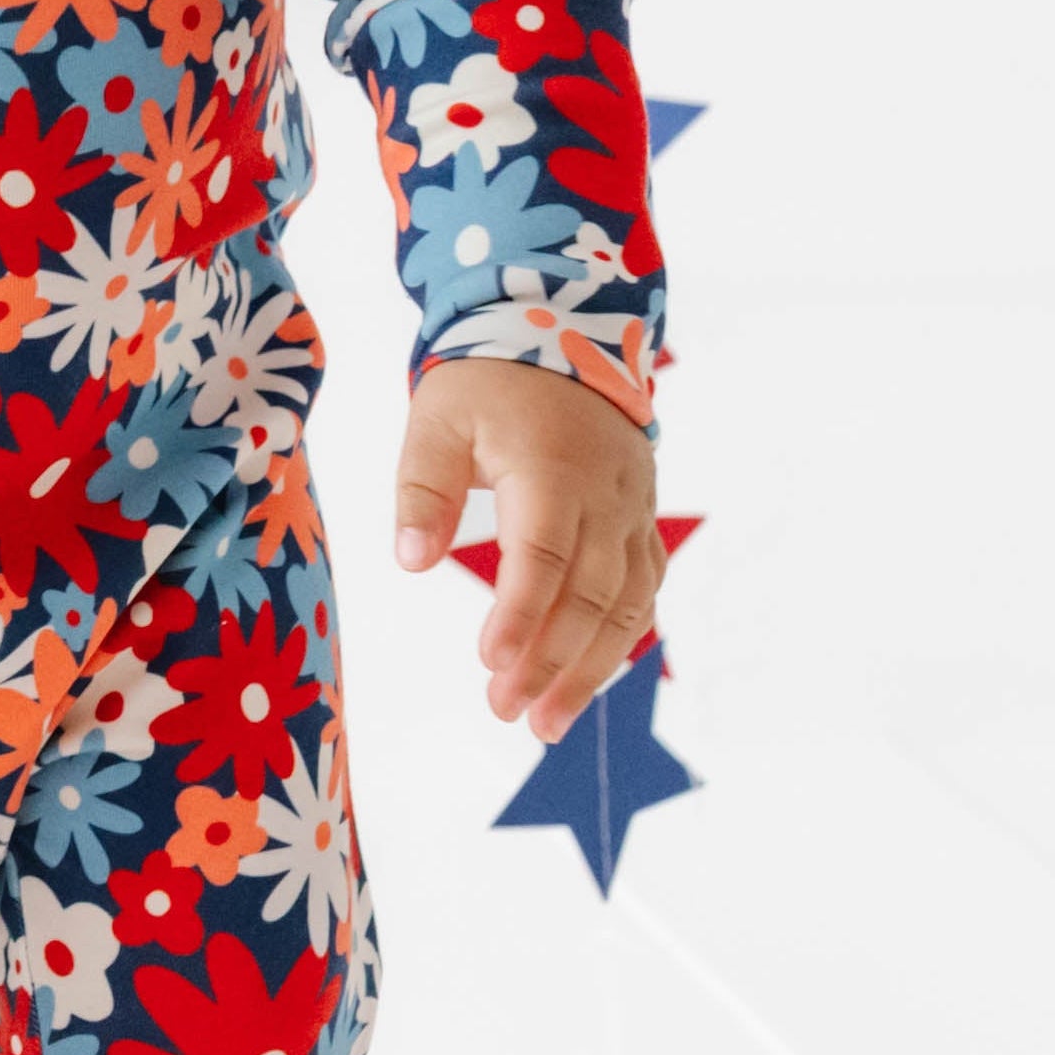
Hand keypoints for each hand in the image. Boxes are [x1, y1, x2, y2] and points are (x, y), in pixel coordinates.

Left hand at [392, 357, 659, 739]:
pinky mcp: (641, 518)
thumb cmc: (489, 381)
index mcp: (551, 469)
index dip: (520, 616)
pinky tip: (589, 678)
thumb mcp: (437, 419)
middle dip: (551, 663)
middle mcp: (604, 495)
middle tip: (508, 714)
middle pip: (589, 594)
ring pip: (626, 602)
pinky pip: (644, 587)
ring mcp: (631, 509)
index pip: (542, 556)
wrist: (562, 332)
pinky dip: (621, 637)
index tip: (491, 665)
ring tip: (547, 722)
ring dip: (591, 668)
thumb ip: (422, 489)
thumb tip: (410, 562)